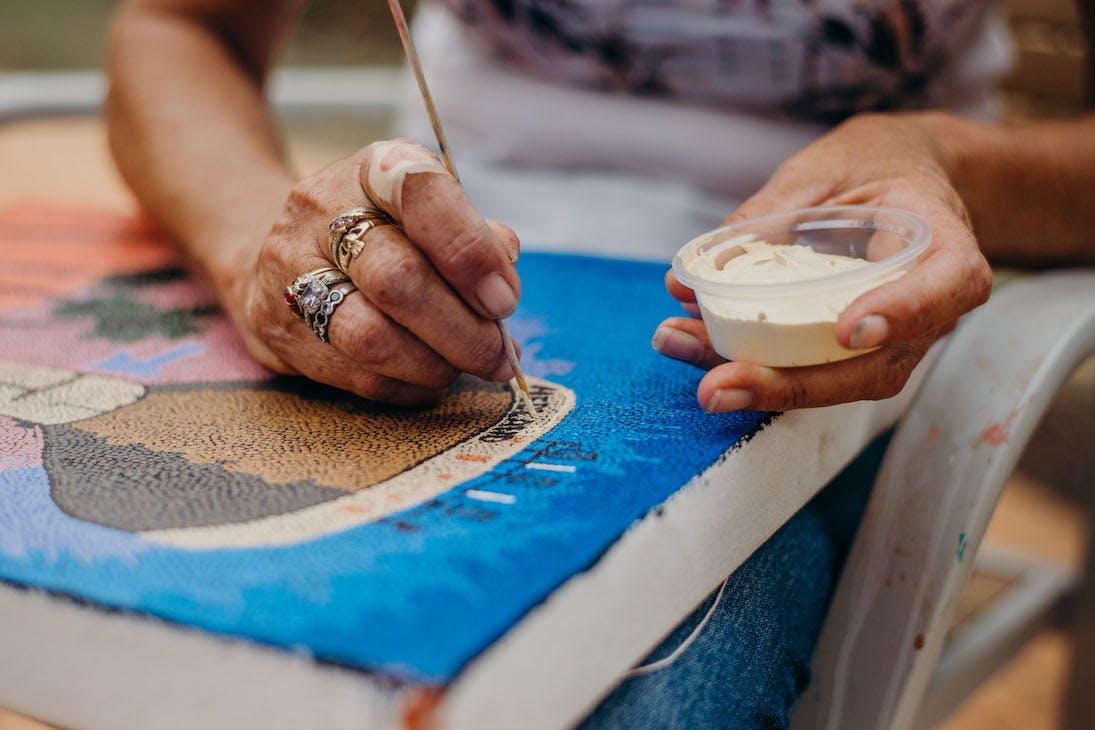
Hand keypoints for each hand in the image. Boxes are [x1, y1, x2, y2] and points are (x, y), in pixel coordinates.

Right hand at [225, 140, 521, 405]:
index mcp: (375, 170)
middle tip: (498, 356)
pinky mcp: (279, 328)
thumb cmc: (383, 234)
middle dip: (463, 330)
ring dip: (435, 365)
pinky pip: (357, 376)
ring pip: (371, 337)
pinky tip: (428, 377)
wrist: (286, 253)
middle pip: (397, 279)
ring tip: (466, 367)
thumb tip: (501, 291)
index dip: (469, 251)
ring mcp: (290, 270)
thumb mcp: (430, 214)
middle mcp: (321, 210)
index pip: (422, 193)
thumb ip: (474, 240)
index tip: (504, 299)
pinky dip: (408, 386)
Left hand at [653, 112, 992, 411]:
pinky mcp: (854, 351)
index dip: (901, 313)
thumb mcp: (825, 169)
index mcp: (944, 245)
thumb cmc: (873, 164)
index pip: (946, 287)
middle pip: (875, 366)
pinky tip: (693, 347)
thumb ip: (769, 215)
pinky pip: (811, 369)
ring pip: (837, 381)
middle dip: (792, 386)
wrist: (904, 176)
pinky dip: (751, 364)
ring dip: (757, 384)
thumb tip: (689, 276)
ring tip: (688, 364)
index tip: (845, 330)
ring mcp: (894, 339)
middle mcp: (929, 308)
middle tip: (718, 386)